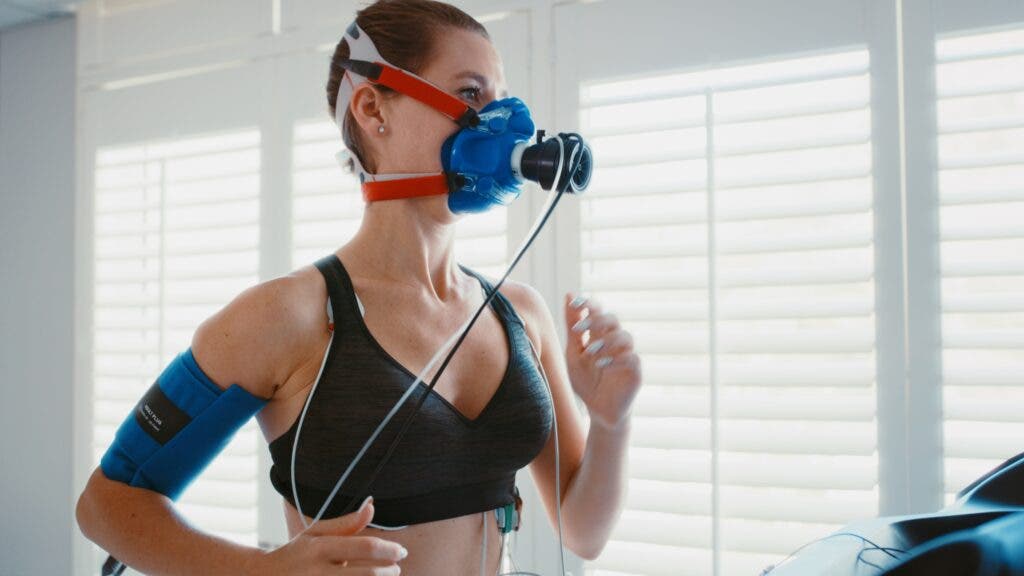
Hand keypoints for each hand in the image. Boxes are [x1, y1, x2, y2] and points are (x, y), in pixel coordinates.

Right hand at [253, 496, 405, 574]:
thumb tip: (372, 504)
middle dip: (388, 572)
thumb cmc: (295, 555)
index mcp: (319, 548)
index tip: (402, 552)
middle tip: (396, 570)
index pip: (364, 546)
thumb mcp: (315, 535)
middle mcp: (316, 571)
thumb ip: (346, 524)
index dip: (389, 550)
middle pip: (367, 574)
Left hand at [564, 293, 641, 431]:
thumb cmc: (586, 381)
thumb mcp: (573, 353)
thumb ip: (573, 327)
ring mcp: (627, 355)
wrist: (598, 410)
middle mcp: (615, 342)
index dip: (590, 303)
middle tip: (580, 329)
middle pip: (613, 319)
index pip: (598, 311)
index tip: (576, 301)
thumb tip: (569, 294)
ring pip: (625, 336)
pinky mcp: (635, 372)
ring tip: (591, 353)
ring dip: (606, 341)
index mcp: (599, 335)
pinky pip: (632, 358)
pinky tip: (602, 365)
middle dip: (596, 320)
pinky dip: (616, 359)